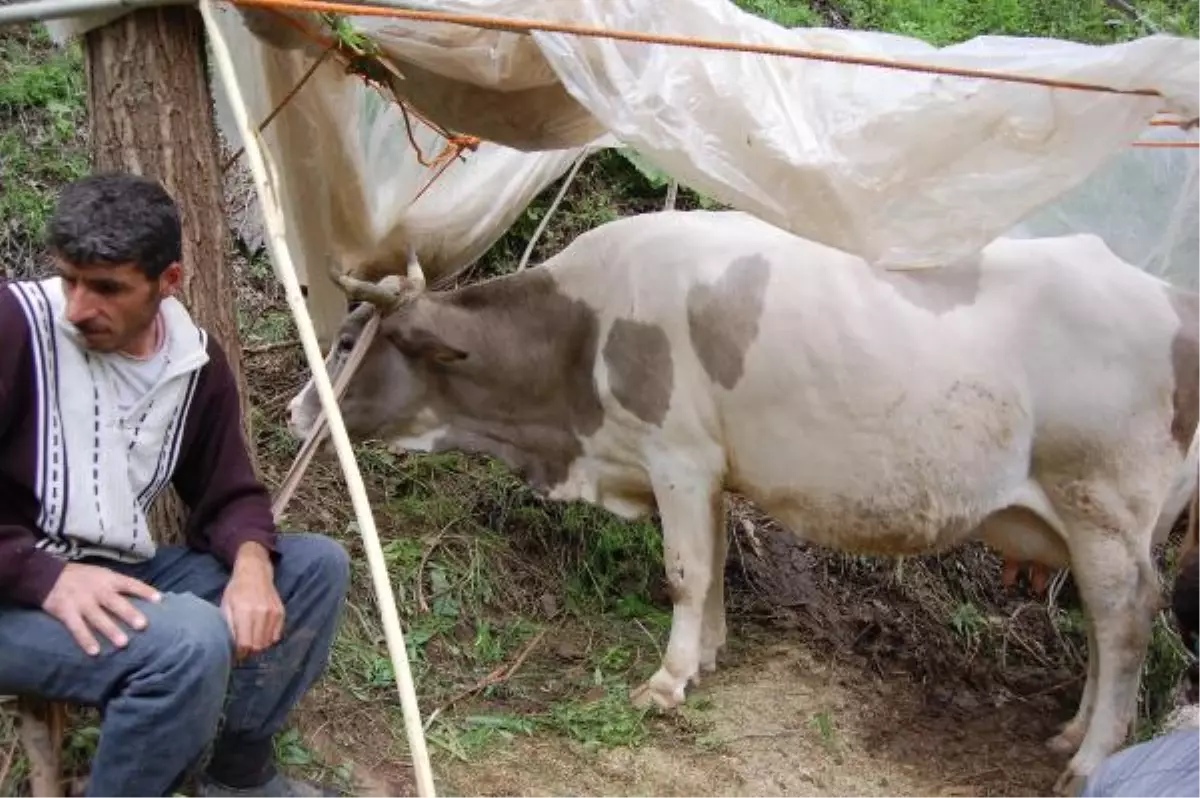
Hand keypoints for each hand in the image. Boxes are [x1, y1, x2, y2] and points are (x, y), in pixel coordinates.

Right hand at [41, 563, 161, 655]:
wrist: (47, 575)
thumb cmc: (82, 577)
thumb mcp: (102, 574)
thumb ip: (118, 586)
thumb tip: (143, 598)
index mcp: (108, 579)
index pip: (130, 584)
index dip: (144, 591)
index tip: (159, 600)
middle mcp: (97, 590)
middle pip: (115, 603)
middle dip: (129, 614)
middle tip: (143, 626)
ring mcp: (81, 602)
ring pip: (98, 617)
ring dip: (110, 630)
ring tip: (123, 643)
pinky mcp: (66, 612)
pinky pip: (77, 628)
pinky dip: (85, 640)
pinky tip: (95, 652)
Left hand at [221, 542, 283, 660]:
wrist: (255, 572)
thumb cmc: (236, 589)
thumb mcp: (226, 606)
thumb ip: (229, 626)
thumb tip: (231, 647)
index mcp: (244, 611)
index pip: (245, 643)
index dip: (240, 652)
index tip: (236, 653)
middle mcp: (261, 613)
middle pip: (257, 646)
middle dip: (249, 651)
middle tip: (243, 648)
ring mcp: (273, 613)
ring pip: (267, 643)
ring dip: (259, 646)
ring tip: (251, 640)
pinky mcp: (281, 613)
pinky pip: (276, 636)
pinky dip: (268, 639)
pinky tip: (261, 633)